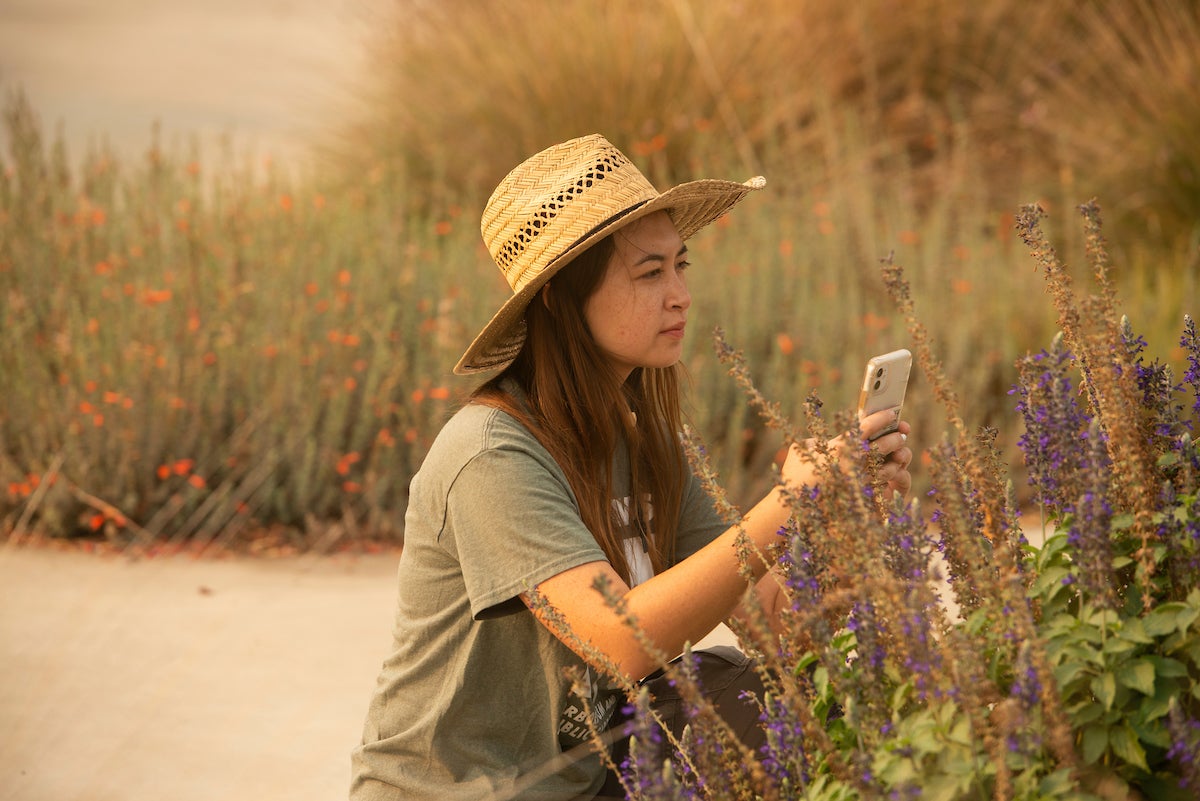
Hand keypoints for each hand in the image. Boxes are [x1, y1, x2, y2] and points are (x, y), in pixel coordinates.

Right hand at [780, 409, 912, 496]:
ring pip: (889, 468)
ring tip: (901, 452)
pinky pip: (883, 485)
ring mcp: (858, 482)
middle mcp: (852, 463)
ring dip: (897, 459)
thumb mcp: (801, 448)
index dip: (882, 418)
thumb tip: (828, 439)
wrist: (792, 507)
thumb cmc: (794, 475)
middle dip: (895, 438)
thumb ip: (818, 439)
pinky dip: (889, 476)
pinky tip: (890, 470)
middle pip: (884, 446)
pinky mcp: (860, 498)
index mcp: (838, 446)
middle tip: (901, 433)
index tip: (892, 413)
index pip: (867, 426)